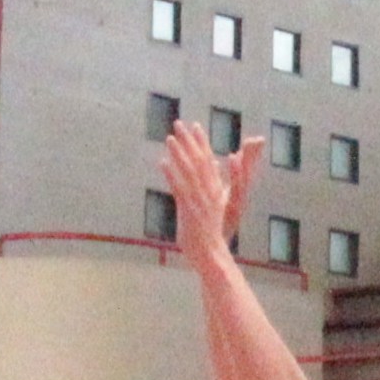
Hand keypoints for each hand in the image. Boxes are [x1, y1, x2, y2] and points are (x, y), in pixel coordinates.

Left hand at [157, 122, 265, 268]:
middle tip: (178, 123)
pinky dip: (171, 175)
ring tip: (169, 138)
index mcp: (215, 190)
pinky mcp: (189, 211)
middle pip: (199, 161)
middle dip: (189, 141)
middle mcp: (209, 192)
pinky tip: (162, 162)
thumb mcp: (217, 209)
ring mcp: (199, 201)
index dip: (201, 142)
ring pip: (189, 172)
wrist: (212, 256)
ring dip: (179, 153)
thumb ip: (214, 189)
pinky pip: (179, 189)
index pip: (208, 160)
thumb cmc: (211, 235)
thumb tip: (214, 173)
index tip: (194, 126)